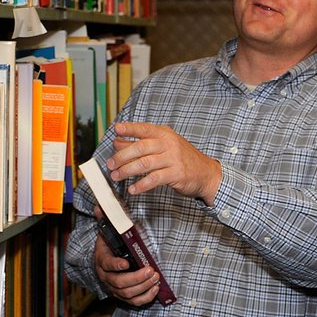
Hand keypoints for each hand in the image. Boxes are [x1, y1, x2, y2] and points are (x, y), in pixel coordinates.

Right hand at [92, 207, 162, 306]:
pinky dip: (145, 298)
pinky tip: (154, 289)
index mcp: (102, 260)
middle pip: (119, 282)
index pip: (107, 264)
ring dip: (142, 287)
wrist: (105, 262)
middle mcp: (106, 277)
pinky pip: (133, 302)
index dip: (115, 265)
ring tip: (155, 278)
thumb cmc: (110, 246)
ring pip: (127, 293)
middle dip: (136, 278)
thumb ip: (105, 219)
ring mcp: (114, 288)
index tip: (126, 263)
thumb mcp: (107, 231)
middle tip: (151, 271)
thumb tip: (100, 206)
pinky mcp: (123, 296)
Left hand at [108, 122, 222, 204]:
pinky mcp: (176, 174)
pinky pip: (154, 179)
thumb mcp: (163, 146)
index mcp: (164, 134)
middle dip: (122, 156)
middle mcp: (168, 144)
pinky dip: (141, 185)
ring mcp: (173, 159)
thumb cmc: (181, 158)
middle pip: (141, 147)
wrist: (206, 172)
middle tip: (111, 163)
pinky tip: (132, 189)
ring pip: (145, 163)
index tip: (116, 129)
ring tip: (116, 176)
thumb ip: (140, 143)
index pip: (144, 128)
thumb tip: (118, 142)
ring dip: (127, 170)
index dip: (130, 128)